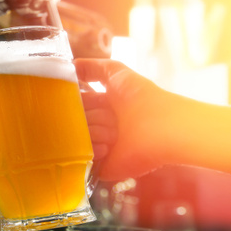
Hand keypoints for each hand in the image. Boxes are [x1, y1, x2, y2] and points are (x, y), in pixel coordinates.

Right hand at [75, 58, 169, 181]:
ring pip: (77, 137)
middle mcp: (98, 125)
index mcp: (100, 106)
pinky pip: (82, 157)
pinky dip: (94, 149)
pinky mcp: (101, 166)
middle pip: (73, 119)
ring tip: (116, 133)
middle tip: (110, 116)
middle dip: (89, 115)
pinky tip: (110, 147)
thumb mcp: (116, 71)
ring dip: (95, 131)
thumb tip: (70, 65)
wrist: (160, 128)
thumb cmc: (141, 97)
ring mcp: (98, 146)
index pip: (73, 103)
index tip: (82, 98)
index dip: (75, 99)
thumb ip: (91, 66)